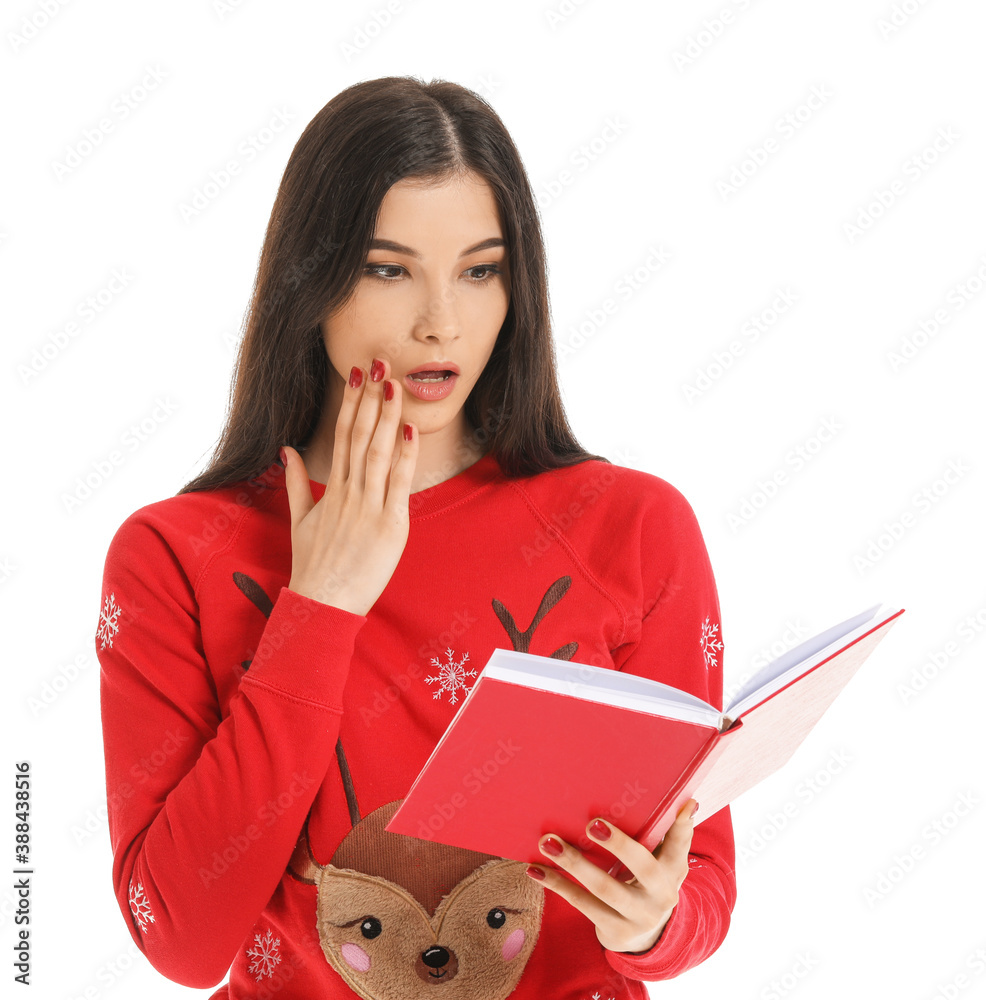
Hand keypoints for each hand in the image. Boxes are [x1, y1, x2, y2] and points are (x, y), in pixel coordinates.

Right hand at [282, 357, 417, 616]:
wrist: (322, 604)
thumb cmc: (314, 567)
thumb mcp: (301, 521)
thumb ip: (296, 484)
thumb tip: (287, 450)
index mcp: (330, 490)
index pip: (342, 436)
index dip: (350, 403)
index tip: (357, 374)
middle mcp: (348, 493)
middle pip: (360, 435)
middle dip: (370, 398)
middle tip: (379, 363)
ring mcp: (368, 507)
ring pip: (378, 452)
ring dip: (387, 416)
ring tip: (394, 383)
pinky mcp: (389, 525)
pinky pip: (398, 483)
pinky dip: (404, 455)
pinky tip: (408, 429)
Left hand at [525, 799, 697, 953]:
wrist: (649, 938)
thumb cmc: (653, 884)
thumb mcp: (669, 864)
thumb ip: (676, 836)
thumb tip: (688, 802)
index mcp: (672, 873)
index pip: (679, 846)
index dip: (680, 827)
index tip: (680, 803)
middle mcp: (660, 897)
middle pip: (641, 868)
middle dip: (618, 845)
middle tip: (592, 823)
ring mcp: (636, 918)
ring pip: (603, 890)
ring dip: (574, 864)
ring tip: (548, 842)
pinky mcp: (613, 932)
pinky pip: (581, 904)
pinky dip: (557, 885)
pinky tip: (536, 870)